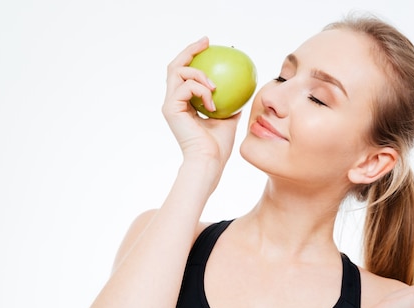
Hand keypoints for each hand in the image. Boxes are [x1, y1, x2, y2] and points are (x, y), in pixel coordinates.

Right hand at [162, 37, 240, 166]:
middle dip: (190, 50)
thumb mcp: (229, 118)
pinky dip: (201, 90)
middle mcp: (174, 101)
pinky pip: (186, 86)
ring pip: (178, 71)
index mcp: (184, 103)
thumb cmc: (219, 146)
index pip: (184, 74)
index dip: (194, 56)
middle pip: (175, 66)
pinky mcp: (170, 108)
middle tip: (206, 42)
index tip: (209, 45)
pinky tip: (212, 102)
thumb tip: (243, 88)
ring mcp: (170, 104)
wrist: (210, 161)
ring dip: (200, 74)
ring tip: (214, 87)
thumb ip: (230, 103)